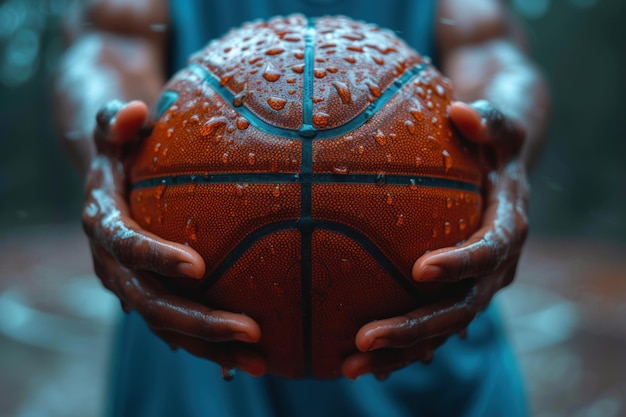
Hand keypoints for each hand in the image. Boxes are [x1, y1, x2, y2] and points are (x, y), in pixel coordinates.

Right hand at [82, 100, 264, 375]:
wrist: (107, 183)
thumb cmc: (122, 149)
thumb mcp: (115, 130)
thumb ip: (115, 121)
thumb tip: (132, 112)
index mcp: (103, 224)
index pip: (126, 245)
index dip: (156, 258)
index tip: (198, 268)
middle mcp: (112, 264)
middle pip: (150, 303)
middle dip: (197, 322)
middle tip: (249, 330)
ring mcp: (131, 287)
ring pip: (167, 327)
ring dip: (211, 348)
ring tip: (260, 361)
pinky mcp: (151, 297)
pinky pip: (179, 329)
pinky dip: (210, 347)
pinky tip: (251, 359)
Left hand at [342, 100, 527, 379]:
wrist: (506, 168)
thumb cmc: (493, 140)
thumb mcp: (497, 123)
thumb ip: (487, 119)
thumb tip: (460, 110)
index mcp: (509, 226)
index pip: (490, 250)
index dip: (461, 262)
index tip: (420, 270)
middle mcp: (497, 265)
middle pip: (462, 308)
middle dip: (416, 328)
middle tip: (365, 339)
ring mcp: (476, 284)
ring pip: (442, 329)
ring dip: (399, 351)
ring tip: (349, 367)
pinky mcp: (457, 291)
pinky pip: (431, 326)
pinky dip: (401, 347)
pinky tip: (361, 361)